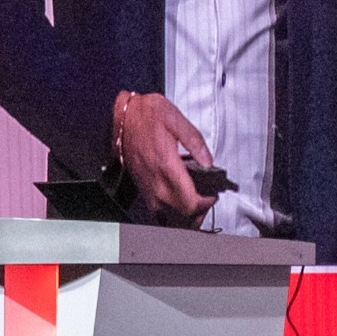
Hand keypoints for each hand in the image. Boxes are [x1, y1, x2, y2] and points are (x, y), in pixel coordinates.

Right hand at [114, 92, 214, 225]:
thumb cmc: (147, 115)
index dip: (206, 203)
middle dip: (200, 212)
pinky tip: (181, 204)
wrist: (123, 117)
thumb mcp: (176, 120)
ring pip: (170, 219)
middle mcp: (156, 184)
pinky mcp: (143, 189)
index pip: (190, 204)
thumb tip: (208, 162)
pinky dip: (173, 215)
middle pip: (182, 217)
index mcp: (167, 168)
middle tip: (208, 197)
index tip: (212, 193)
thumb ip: (195, 142)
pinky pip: (158, 213)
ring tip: (197, 203)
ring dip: (186, 217)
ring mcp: (148, 190)